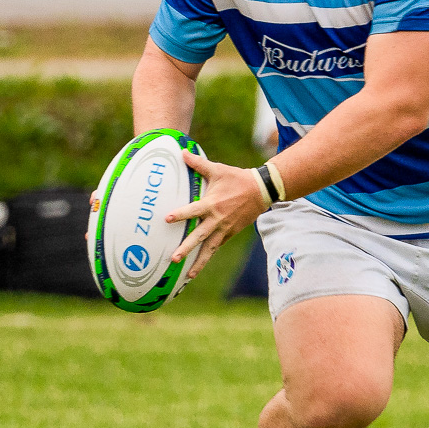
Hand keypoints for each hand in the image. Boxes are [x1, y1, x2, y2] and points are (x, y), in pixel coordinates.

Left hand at [166, 151, 267, 279]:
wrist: (261, 190)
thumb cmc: (237, 178)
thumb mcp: (218, 169)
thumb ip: (198, 164)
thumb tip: (182, 152)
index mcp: (212, 204)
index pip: (193, 211)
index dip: (180, 214)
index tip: (167, 219)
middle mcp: (217, 220)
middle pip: (199, 237)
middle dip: (187, 249)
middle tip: (174, 258)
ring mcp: (225, 229)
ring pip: (210, 249)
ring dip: (199, 262)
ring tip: (188, 275)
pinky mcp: (230, 234)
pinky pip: (217, 247)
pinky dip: (208, 256)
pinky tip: (198, 267)